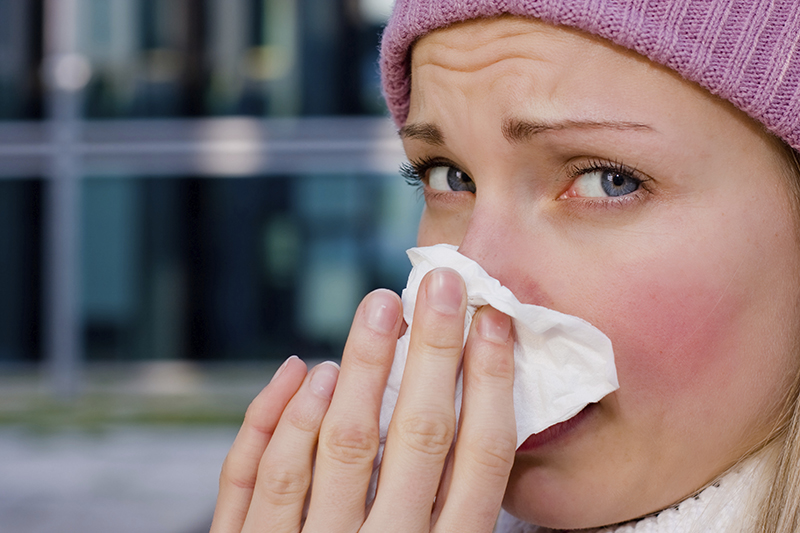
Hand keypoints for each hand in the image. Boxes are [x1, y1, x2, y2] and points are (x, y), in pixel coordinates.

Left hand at [210, 268, 516, 532]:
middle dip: (430, 354)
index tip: (496, 323)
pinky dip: (277, 418)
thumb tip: (478, 419)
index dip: (491, 386)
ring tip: (376, 312)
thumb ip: (456, 514)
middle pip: (412, 438)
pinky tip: (305, 369)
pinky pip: (256, 478)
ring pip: (335, 446)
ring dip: (358, 370)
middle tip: (438, 284)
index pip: (478, 462)